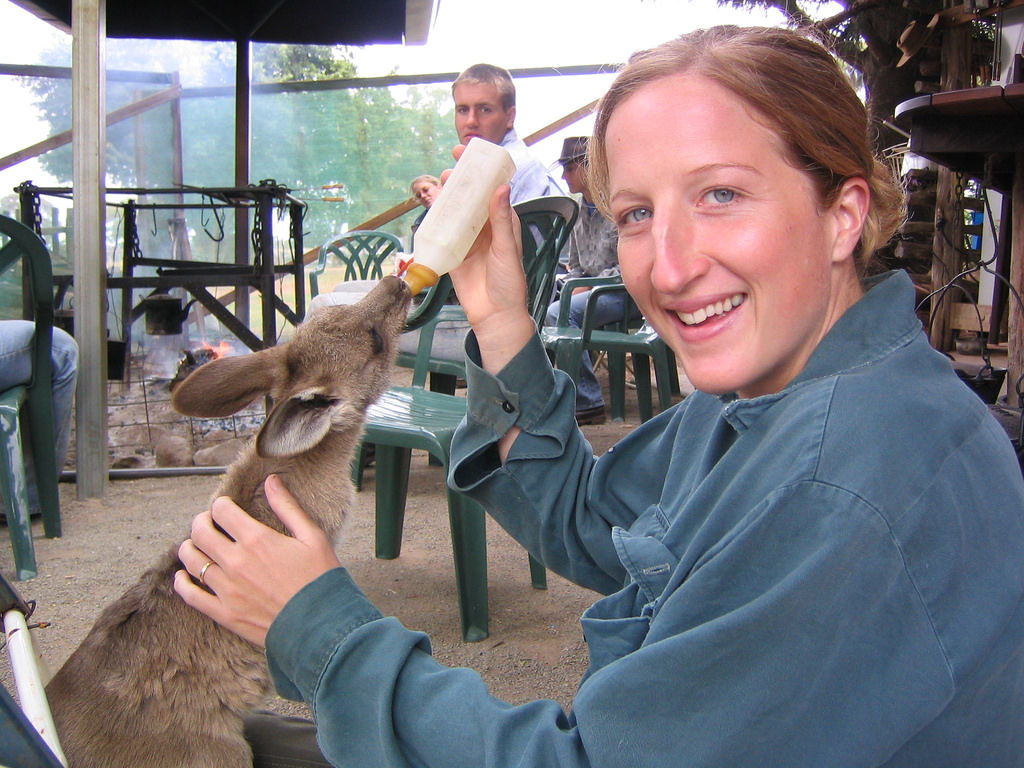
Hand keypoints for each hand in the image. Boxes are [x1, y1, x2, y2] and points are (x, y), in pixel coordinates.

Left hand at [174, 474, 340, 646]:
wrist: (321, 627)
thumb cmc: (321, 580)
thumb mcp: (312, 537)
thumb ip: (288, 507)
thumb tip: (272, 481)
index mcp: (257, 539)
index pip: (222, 511)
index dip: (220, 504)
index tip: (225, 507)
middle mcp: (236, 561)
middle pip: (200, 532)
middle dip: (200, 522)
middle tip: (207, 522)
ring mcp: (226, 589)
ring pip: (191, 561)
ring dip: (188, 547)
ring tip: (195, 545)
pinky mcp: (224, 613)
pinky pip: (191, 595)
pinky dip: (182, 583)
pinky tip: (183, 577)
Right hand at [447, 146, 535, 373]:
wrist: (495, 315)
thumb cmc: (509, 283)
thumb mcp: (507, 249)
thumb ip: (500, 220)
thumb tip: (500, 187)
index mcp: (502, 223)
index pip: (491, 189)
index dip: (481, 170)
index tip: (470, 153)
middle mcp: (485, 227)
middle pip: (470, 197)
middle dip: (460, 181)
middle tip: (450, 168)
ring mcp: (468, 239)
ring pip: (455, 211)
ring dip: (447, 196)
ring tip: (439, 184)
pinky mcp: (453, 252)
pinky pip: (443, 231)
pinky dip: (436, 217)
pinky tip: (430, 205)